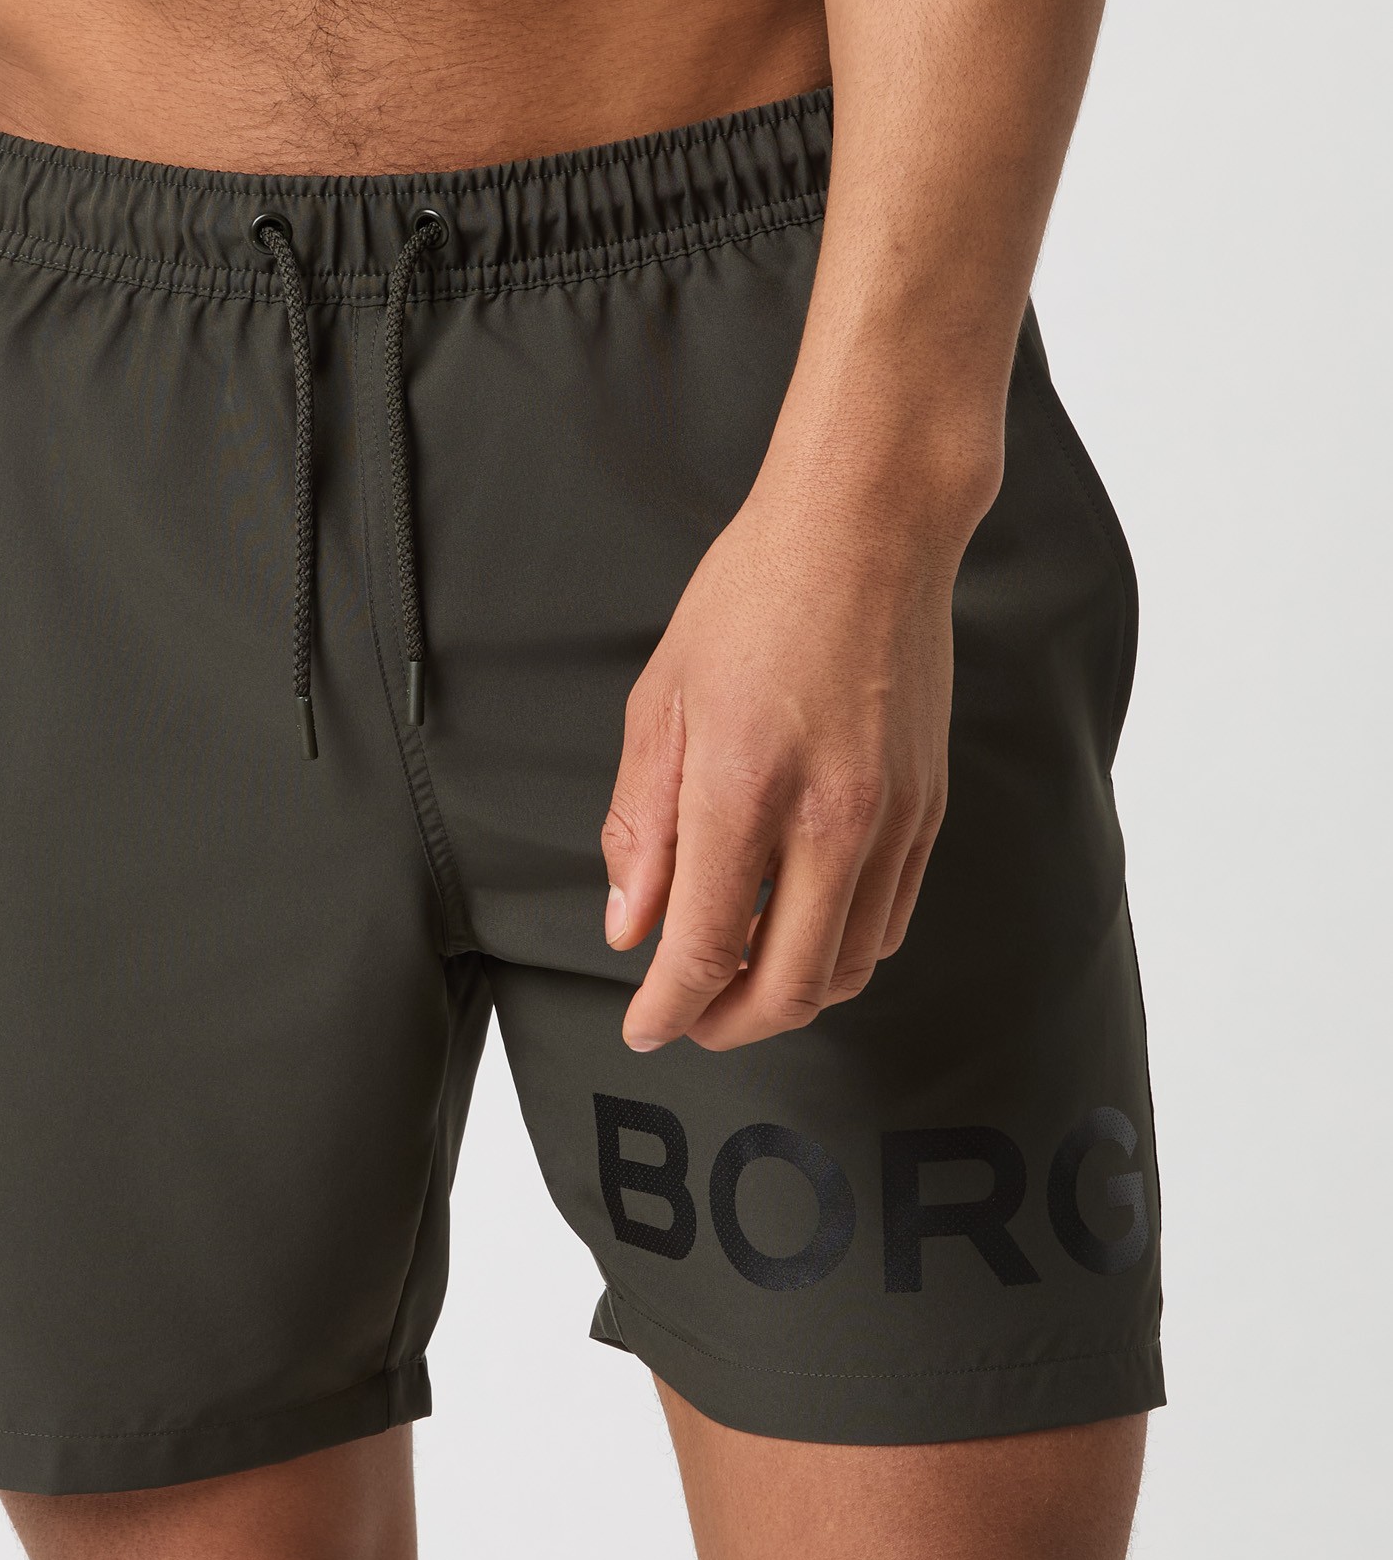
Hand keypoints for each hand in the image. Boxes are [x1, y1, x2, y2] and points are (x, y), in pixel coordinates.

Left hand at [603, 423, 973, 1052]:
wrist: (866, 532)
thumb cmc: (753, 598)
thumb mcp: (659, 705)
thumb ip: (638, 828)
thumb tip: (630, 927)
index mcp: (742, 790)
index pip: (702, 948)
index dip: (666, 1009)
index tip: (644, 1027)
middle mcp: (829, 818)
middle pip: (787, 988)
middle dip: (728, 1025)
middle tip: (688, 1018)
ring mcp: (891, 819)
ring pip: (846, 969)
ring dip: (787, 995)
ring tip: (737, 976)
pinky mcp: (929, 810)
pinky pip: (889, 923)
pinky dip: (840, 953)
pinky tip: (797, 929)